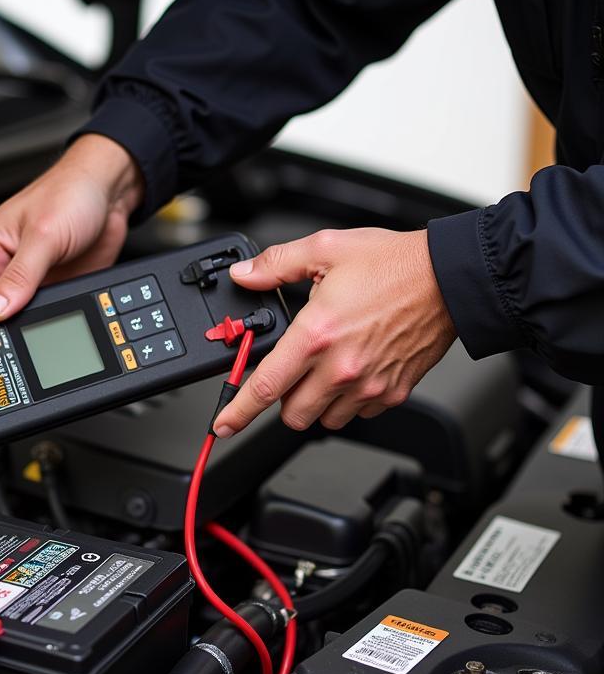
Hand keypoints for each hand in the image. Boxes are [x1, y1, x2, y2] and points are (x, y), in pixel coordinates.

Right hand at [0, 134, 144, 319]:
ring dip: (27, 329)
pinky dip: (50, 325)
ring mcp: (29, 282)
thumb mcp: (43, 236)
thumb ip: (19, 277)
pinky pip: (45, 316)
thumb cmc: (70, 194)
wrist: (111, 193)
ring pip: (17, 320)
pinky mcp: (54, 290)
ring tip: (39, 334)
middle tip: (14, 348)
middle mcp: (3, 268)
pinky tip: (56, 325)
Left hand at [213, 228, 456, 435]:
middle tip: (290, 374)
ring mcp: (368, 385)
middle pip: (291, 414)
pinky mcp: (392, 393)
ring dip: (316, 402)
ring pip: (324, 418)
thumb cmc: (395, 264)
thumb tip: (245, 276)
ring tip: (326, 369)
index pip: (265, 387)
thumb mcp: (326, 249)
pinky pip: (358, 413)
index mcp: (316, 335)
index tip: (222, 424)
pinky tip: (355, 370)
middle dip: (283, 400)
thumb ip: (277, 265)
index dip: (237, 411)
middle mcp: (340, 368)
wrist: (451, 279)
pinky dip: (349, 400)